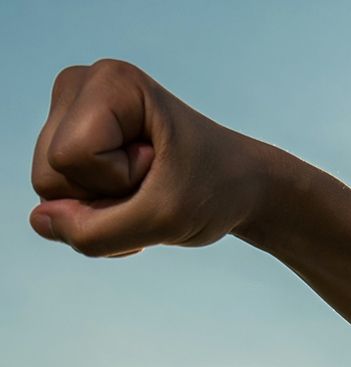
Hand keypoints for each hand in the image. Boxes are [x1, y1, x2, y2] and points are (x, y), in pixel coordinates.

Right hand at [29, 58, 264, 256]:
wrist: (242, 187)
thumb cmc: (214, 193)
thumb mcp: (164, 222)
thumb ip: (95, 231)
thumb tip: (38, 220)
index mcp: (110, 82)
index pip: (73, 157)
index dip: (120, 179)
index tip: (163, 163)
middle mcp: (80, 85)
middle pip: (51, 174)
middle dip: (108, 196)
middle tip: (157, 178)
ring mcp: (70, 114)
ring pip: (49, 189)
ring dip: (104, 208)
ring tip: (147, 187)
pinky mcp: (69, 142)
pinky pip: (57, 199)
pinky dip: (99, 215)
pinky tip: (134, 200)